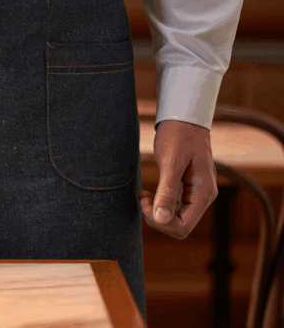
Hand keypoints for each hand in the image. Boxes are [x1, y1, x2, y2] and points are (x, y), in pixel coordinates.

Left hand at [138, 120, 217, 238]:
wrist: (184, 119)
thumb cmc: (178, 136)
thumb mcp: (171, 162)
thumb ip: (167, 191)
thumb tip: (162, 219)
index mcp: (203, 193)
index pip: (183, 227)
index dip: (161, 223)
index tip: (145, 203)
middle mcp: (203, 197)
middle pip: (180, 226)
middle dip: (157, 218)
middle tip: (142, 198)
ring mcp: (196, 194)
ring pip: (175, 219)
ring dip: (156, 211)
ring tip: (143, 195)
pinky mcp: (187, 189)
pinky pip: (174, 207)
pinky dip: (159, 204)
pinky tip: (148, 194)